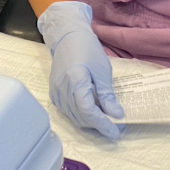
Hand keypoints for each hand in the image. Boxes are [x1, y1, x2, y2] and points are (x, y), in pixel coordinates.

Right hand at [38, 0, 124, 138]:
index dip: (102, 124)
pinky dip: (79, 115)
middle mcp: (61, 89)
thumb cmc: (87, 49)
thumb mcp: (102, 70)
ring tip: (105, 121)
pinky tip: (91, 112)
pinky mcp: (53, 93)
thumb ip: (107, 95)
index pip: (88, 111)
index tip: (115, 132)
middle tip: (114, 127)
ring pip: (73, 117)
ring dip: (89, 122)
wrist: (67, 37)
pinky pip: (67, 111)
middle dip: (97, 125)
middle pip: (80, 117)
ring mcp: (55, 92)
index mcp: (75, 81)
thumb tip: (116, 115)